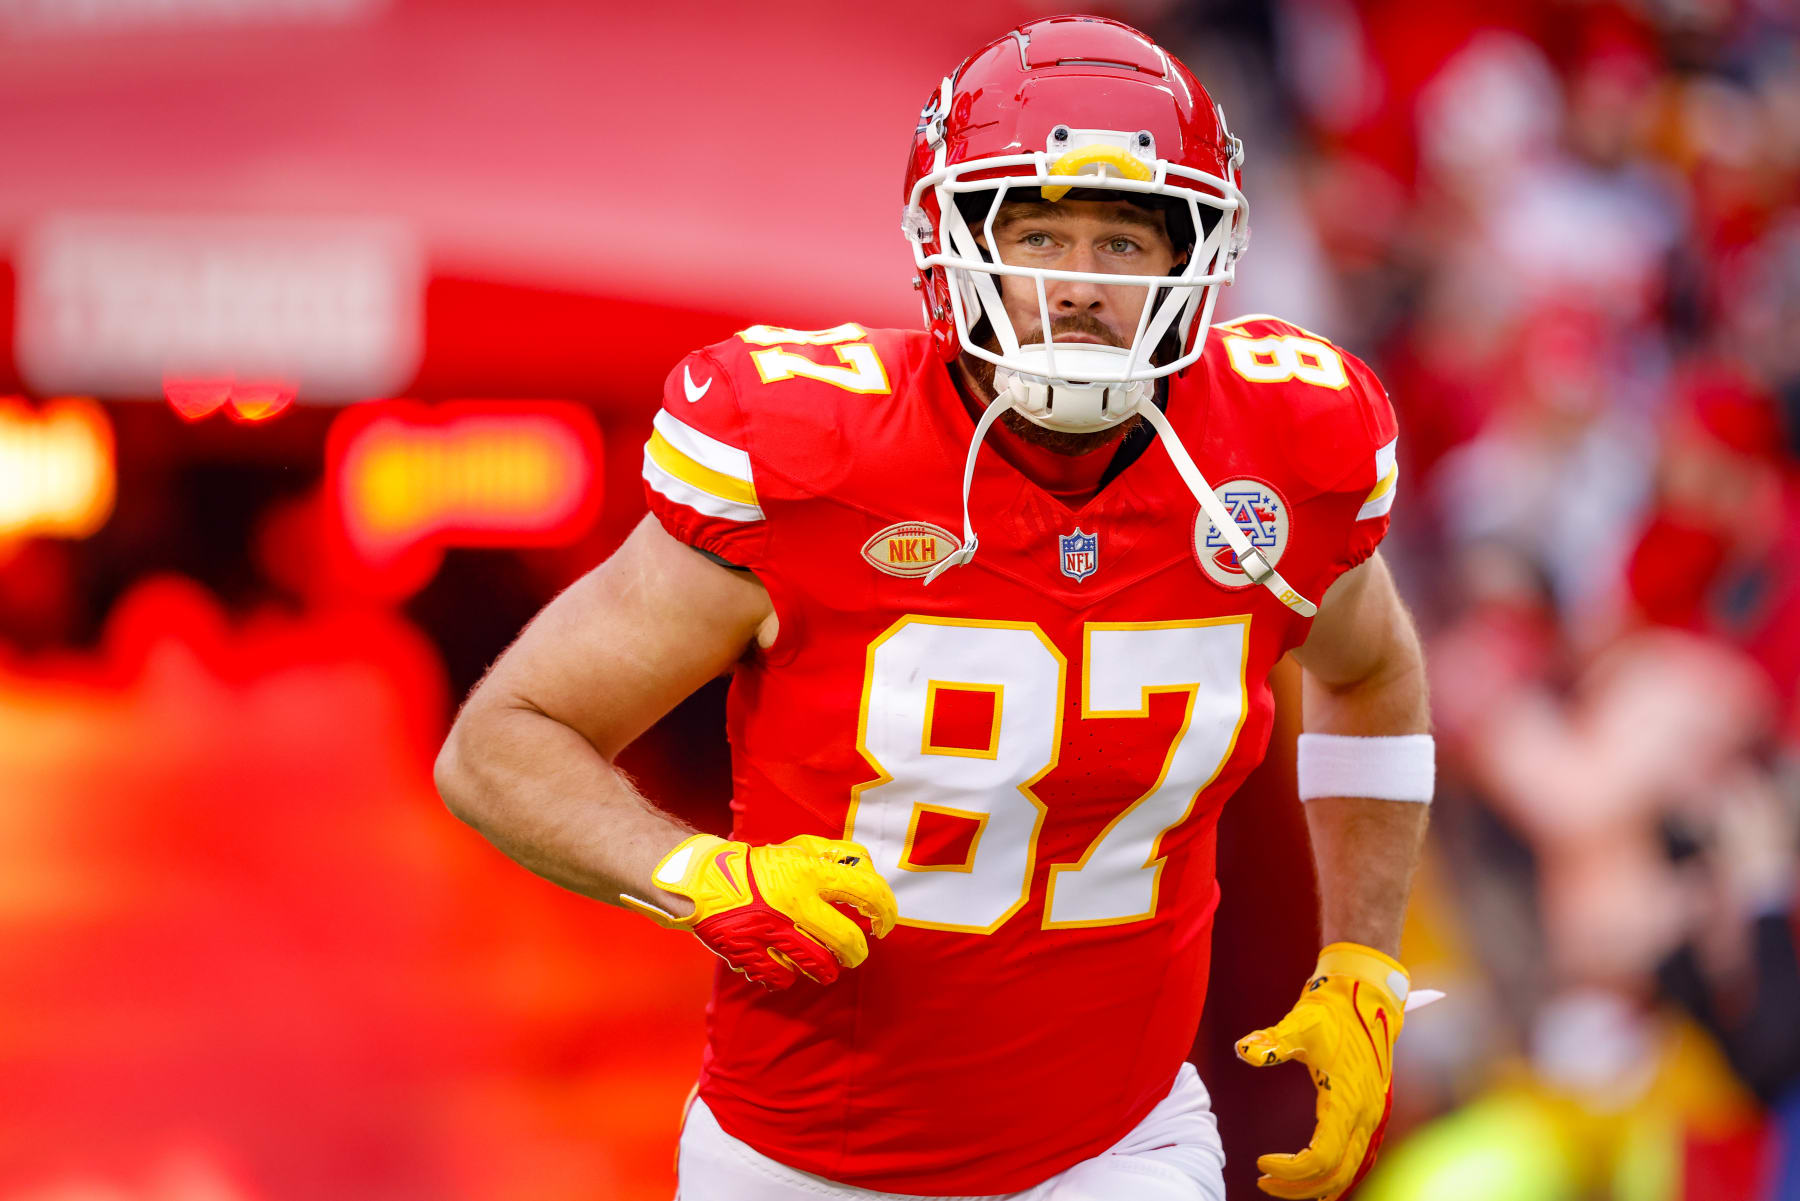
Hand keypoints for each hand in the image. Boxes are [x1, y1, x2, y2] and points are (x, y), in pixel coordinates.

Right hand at [644, 833, 896, 988]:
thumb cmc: (761, 865)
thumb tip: (871, 872)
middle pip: (847, 941)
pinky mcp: (749, 953)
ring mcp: (771, 930)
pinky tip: (788, 969)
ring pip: (818, 965)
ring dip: (828, 970)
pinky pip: (782, 977)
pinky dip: (789, 977)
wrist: (705, 879)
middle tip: (855, 953)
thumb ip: (838, 856)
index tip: (884, 923)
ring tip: (828, 968)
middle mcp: (794, 901)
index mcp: (810, 871)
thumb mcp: (801, 848)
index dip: (885, 911)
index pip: (867, 891)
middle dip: (857, 953)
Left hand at [1236, 943, 1407, 1198]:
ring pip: (1349, 1171)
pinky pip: (1357, 1158)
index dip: (1290, 1170)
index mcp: (1349, 1101)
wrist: (1367, 995)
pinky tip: (1311, 1174)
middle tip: (1263, 1181)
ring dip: (1316, 1185)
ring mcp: (1372, 1117)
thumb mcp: (1302, 1021)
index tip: (1260, 1162)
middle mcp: (1366, 1116)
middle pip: (1336, 1175)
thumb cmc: (1333, 1009)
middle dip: (1299, 1187)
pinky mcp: (1370, 1112)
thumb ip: (1273, 1040)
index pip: (1322, 1158)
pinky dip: (1334, 1174)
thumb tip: (1244, 1050)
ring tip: (1280, 1182)